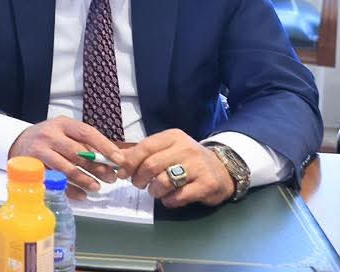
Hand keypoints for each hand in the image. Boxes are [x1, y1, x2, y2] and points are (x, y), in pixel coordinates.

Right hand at [9, 118, 123, 198]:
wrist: (18, 142)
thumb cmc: (49, 139)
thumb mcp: (64, 133)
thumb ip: (84, 143)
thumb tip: (111, 159)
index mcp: (62, 124)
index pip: (87, 133)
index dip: (105, 146)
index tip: (119, 159)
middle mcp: (49, 135)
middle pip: (78, 153)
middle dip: (97, 167)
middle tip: (111, 178)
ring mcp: (39, 151)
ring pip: (67, 168)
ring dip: (85, 179)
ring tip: (97, 187)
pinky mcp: (34, 167)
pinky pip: (55, 181)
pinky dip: (71, 190)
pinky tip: (82, 195)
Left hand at [119, 129, 234, 207]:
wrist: (223, 169)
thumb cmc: (187, 159)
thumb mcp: (167, 149)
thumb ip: (143, 153)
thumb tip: (116, 158)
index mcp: (172, 137)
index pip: (145, 146)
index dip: (130, 161)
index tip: (122, 172)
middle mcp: (186, 148)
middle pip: (152, 165)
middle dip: (139, 178)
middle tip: (138, 184)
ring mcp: (198, 166)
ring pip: (164, 181)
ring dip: (154, 191)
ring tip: (155, 192)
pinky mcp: (208, 184)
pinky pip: (180, 196)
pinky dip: (169, 201)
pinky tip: (169, 199)